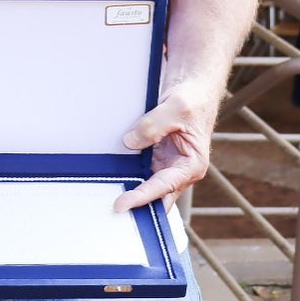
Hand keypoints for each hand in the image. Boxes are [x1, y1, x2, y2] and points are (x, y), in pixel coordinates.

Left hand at [113, 82, 214, 213]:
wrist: (193, 88)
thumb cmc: (192, 99)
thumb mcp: (174, 108)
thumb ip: (152, 126)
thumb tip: (130, 142)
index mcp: (192, 165)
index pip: (163, 187)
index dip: (142, 197)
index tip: (121, 205)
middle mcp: (179, 170)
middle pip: (156, 196)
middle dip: (138, 205)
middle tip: (112, 211)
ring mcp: (166, 164)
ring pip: (146, 185)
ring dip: (130, 190)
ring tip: (106, 199)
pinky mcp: (155, 155)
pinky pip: (140, 169)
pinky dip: (128, 173)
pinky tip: (111, 176)